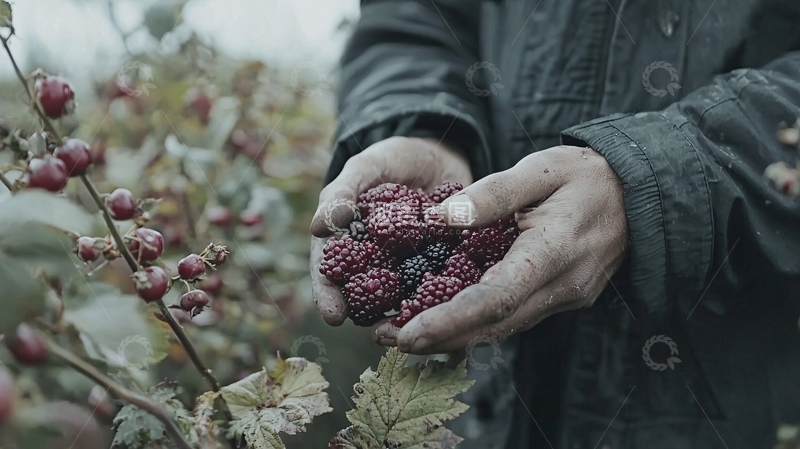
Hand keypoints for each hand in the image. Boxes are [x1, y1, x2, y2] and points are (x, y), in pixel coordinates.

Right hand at [310, 136, 471, 324]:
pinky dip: (451, 299)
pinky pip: (447, 284)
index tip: (333, 316)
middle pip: (368, 296)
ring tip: (416, 332)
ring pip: (407, 297)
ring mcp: (412, 266)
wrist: (441, 153)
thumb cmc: (393, 159)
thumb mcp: (366, 166)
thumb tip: (319, 227)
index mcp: (351, 241)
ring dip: (410, 316)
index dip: (329, 295)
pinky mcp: (447, 264)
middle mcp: (379, 261)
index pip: (331, 272)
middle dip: (371, 318)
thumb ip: (343, 192)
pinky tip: (457, 313)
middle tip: (377, 335)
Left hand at [374, 145, 629, 353]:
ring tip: (404, 335)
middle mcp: (561, 286)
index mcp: (554, 252)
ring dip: (455, 336)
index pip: (495, 298)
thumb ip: (493, 193)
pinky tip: (445, 321)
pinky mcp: (562, 298)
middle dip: (440, 338)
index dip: (449, 320)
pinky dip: (478, 324)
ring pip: (503, 328)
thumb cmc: (588, 175)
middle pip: (494, 325)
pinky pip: (514, 318)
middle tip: (388, 339)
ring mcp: (565, 297)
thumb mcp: (541, 169)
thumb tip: (439, 218)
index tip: (408, 334)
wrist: (641, 194)